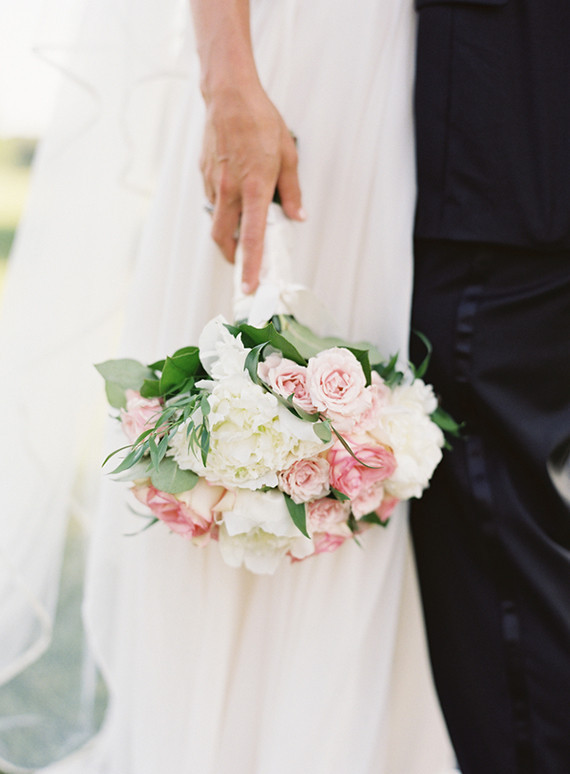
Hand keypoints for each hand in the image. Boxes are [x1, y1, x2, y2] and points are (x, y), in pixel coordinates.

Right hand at [200, 85, 304, 292]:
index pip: (251, 237)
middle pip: (223, 238)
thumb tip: (298, 215)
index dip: (251, 265)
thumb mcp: (288, 155)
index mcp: (254, 187)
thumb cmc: (260, 121)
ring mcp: (213, 182)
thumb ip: (292, 191)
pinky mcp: (204, 174)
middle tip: (243, 262)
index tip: (250, 285)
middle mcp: (230, 190)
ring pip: (216, 220)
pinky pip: (213, 200)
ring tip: (242, 226)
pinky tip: (235, 195)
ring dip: (227, 231)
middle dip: (232, 256)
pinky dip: (223, 207)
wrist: (229, 95)